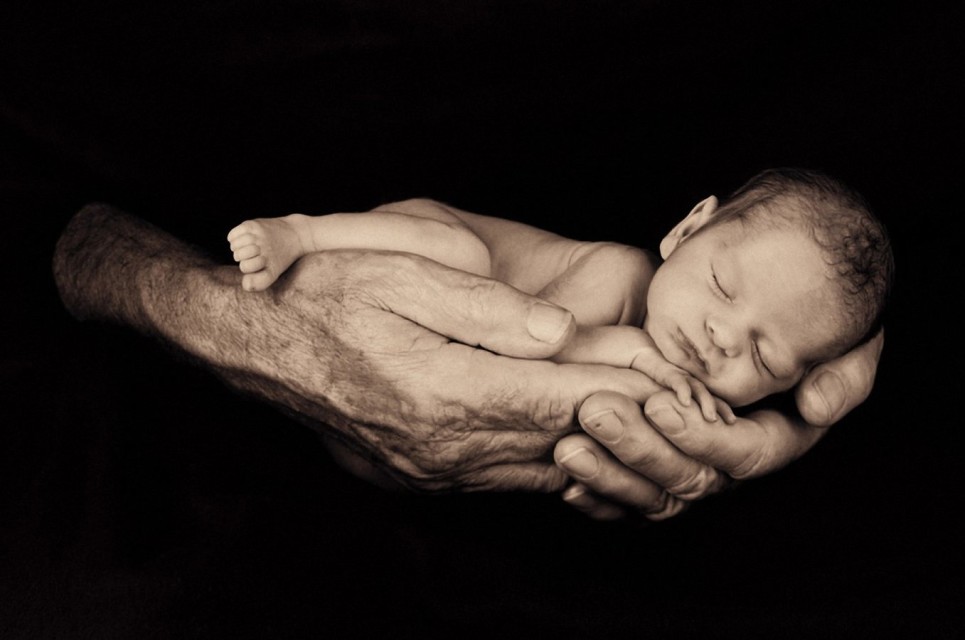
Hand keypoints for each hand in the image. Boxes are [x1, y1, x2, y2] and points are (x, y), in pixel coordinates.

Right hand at [53, 204, 659, 493]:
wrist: (256, 346)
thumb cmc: (323, 295)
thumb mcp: (397, 272)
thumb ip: (482, 306)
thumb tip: (555, 330)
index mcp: (440, 389)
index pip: (559, 395)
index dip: (627, 388)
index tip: (680, 381)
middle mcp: (441, 445)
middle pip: (560, 437)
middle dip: (628, 420)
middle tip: (687, 404)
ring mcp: (431, 469)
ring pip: (539, 467)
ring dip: (600, 447)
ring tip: (654, 424)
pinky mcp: (423, 476)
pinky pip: (507, 478)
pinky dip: (555, 461)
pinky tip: (585, 444)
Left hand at [554, 332, 883, 519]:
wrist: (763, 282)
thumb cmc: (808, 318)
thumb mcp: (842, 338)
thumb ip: (844, 373)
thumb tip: (817, 407)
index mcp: (774, 435)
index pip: (741, 454)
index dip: (702, 436)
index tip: (659, 405)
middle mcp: (728, 457)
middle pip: (687, 477)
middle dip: (641, 449)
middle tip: (596, 413)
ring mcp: (689, 465)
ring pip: (651, 493)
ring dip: (609, 474)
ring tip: (567, 447)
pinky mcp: (651, 467)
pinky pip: (624, 498)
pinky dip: (596, 492)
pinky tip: (566, 481)